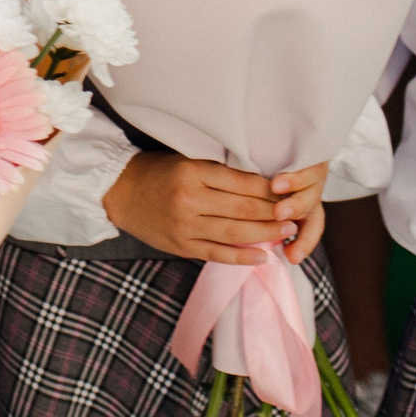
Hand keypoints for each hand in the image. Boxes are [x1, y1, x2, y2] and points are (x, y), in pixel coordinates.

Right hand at [104, 153, 327, 264]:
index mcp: (192, 172)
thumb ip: (218, 172)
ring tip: (287, 232)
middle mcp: (190, 200)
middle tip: (296, 213)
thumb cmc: (157, 171)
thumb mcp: (186, 160)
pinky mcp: (181, 246)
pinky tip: (263, 256)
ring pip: (235, 233)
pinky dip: (242, 257)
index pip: (242, 182)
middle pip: (243, 209)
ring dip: (266, 234)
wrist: (119, 191)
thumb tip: (262, 182)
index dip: (270, 188)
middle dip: (274, 213)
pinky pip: (217, 254)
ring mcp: (185, 226)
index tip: (289, 190)